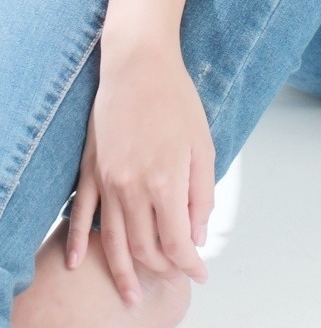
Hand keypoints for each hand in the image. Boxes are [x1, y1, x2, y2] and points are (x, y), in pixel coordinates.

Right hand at [65, 44, 214, 305]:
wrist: (139, 64)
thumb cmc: (176, 98)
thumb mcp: (204, 146)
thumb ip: (201, 195)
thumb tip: (196, 234)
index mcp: (166, 183)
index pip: (177, 244)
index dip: (189, 265)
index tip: (199, 273)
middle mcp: (133, 188)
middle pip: (145, 248)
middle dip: (163, 269)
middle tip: (175, 276)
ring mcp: (108, 180)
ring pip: (113, 240)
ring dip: (123, 270)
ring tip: (131, 294)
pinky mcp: (91, 169)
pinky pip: (81, 213)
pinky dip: (78, 241)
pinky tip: (78, 262)